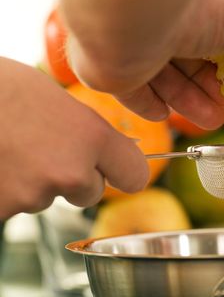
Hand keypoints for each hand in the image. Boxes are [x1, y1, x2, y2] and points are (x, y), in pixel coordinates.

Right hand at [0, 58, 147, 218]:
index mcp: (91, 137)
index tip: (117, 170)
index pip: (136, 175)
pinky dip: (5, 190)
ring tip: (10, 148)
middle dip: (74, 178)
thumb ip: (87, 130)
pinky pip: (14, 205)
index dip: (124, 172)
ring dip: (34, 181)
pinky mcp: (0, 210)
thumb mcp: (56, 98)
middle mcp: (70, 171)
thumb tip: (105, 148)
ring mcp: (33, 195)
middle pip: (91, 193)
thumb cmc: (1, 87)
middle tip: (44, 151)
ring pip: (48, 198)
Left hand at [61, 0, 223, 128]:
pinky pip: (132, 91)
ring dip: (188, 103)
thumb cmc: (200, 1)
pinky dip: (149, 104)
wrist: (141, 7)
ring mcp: (135, 40)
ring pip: (164, 80)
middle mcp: (164, 17)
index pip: (215, 38)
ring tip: (212, 121)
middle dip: (211, 89)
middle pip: (190, 62)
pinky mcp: (111, 66)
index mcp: (197, 1)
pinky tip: (164, 114)